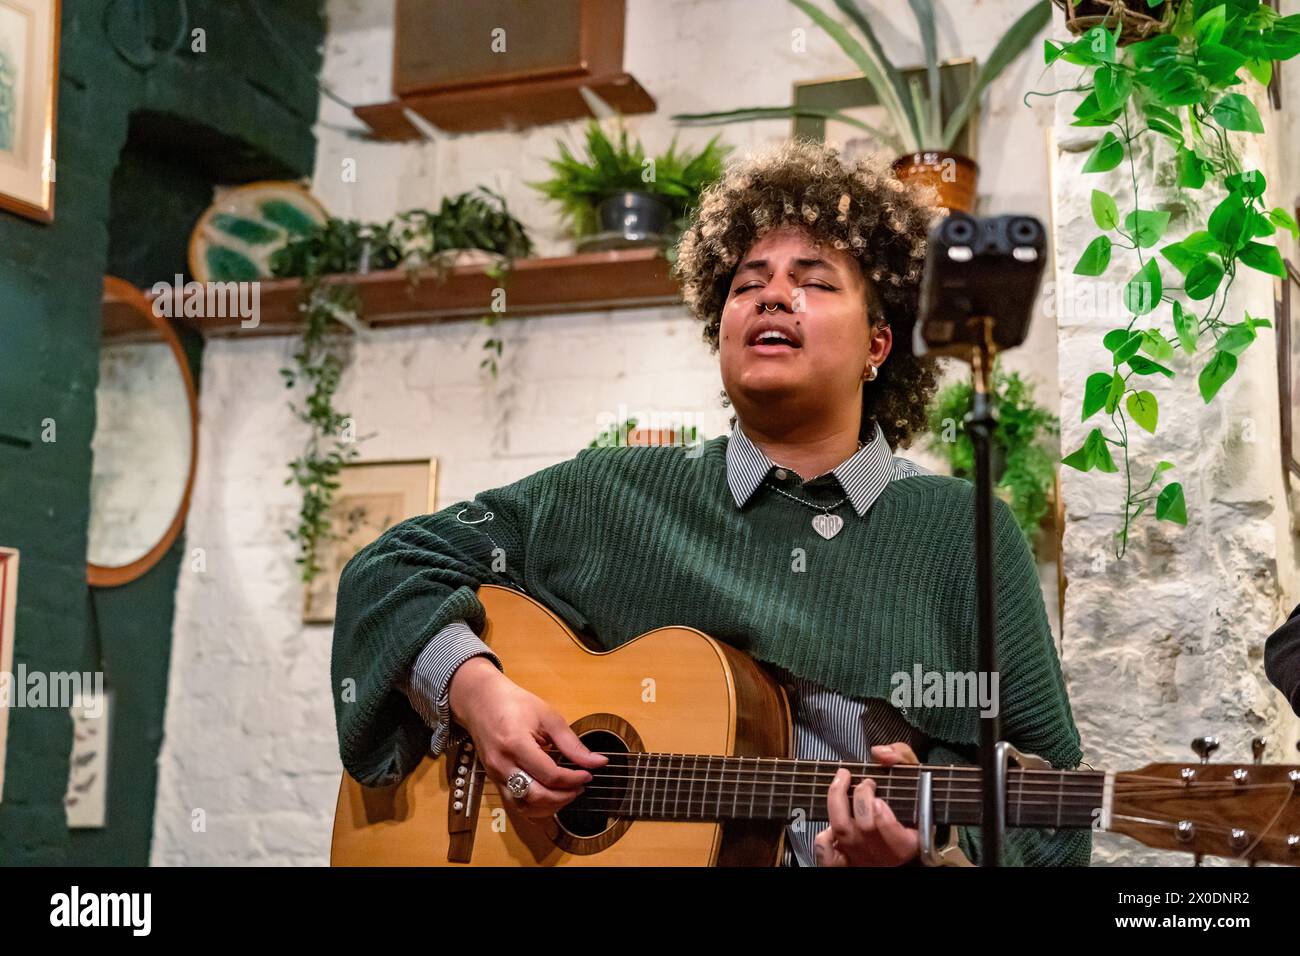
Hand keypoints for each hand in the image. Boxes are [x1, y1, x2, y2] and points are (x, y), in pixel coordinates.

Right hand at [448, 657, 606, 818]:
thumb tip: (598, 762)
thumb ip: (572, 743)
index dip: (573, 779)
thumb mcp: (548, 717)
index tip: (588, 774)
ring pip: (524, 806)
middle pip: (536, 796)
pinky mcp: (494, 780)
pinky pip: (516, 803)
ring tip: (567, 792)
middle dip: (563, 797)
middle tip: (580, 786)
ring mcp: (495, 775)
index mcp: (516, 745)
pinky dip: (535, 806)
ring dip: (550, 805)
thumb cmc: (515, 704)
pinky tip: (551, 797)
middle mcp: (502, 765)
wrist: (481, 701)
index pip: (550, 775)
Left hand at [814, 742, 920, 866]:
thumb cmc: (908, 806)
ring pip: (841, 831)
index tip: (878, 794)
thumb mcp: (913, 777)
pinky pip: (828, 856)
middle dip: (861, 797)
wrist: (899, 837)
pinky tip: (829, 827)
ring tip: (842, 782)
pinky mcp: (844, 861)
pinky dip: (823, 840)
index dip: (880, 810)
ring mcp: (861, 856)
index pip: (890, 830)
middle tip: (866, 784)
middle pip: (863, 826)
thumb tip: (880, 753)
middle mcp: (883, 853)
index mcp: (907, 840)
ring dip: (837, 801)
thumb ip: (901, 758)